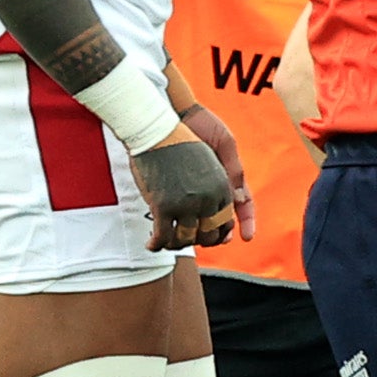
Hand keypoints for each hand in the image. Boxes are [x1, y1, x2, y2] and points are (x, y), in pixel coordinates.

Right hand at [132, 123, 234, 249]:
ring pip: (185, 239)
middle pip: (208, 235)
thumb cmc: (179, 143)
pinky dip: (157, 244)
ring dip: (175, 245)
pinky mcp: (164, 206)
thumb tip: (220, 202)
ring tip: (166, 243)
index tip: (205, 238)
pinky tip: (151, 244)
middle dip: (196, 242)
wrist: (156, 131)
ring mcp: (187, 204)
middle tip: (183, 241)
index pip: (225, 222)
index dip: (216, 234)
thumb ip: (215, 184)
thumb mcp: (208, 163)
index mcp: (221, 188)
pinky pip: (164, 236)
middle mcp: (208, 199)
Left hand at [178, 103, 253, 240]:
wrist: (176, 112)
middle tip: (221, 242)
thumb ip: (233, 169)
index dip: (246, 222)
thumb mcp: (225, 144)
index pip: (243, 204)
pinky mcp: (178, 183)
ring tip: (200, 238)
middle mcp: (213, 185)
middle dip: (223, 231)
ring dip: (203, 229)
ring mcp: (196, 185)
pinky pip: (181, 204)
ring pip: (202, 214)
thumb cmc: (205, 125)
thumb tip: (240, 198)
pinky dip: (183, 217)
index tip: (246, 237)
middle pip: (222, 215)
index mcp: (230, 176)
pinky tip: (179, 225)